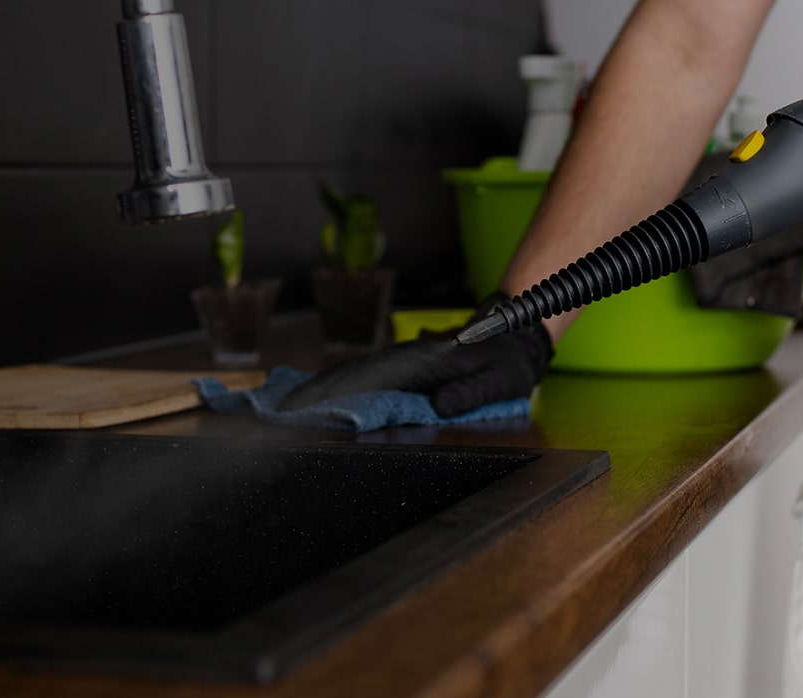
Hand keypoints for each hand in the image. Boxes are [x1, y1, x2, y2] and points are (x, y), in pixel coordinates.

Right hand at [280, 311, 552, 416]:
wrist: (517, 335)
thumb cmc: (507, 362)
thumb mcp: (497, 381)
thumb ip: (468, 393)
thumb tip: (436, 408)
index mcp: (428, 361)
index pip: (376, 377)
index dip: (342, 390)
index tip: (310, 403)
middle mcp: (412, 357)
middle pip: (359, 374)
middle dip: (321, 391)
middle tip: (284, 409)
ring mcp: (409, 359)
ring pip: (363, 374)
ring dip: (330, 389)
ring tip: (295, 406)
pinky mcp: (410, 365)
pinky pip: (375, 376)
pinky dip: (349, 386)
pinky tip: (331, 397)